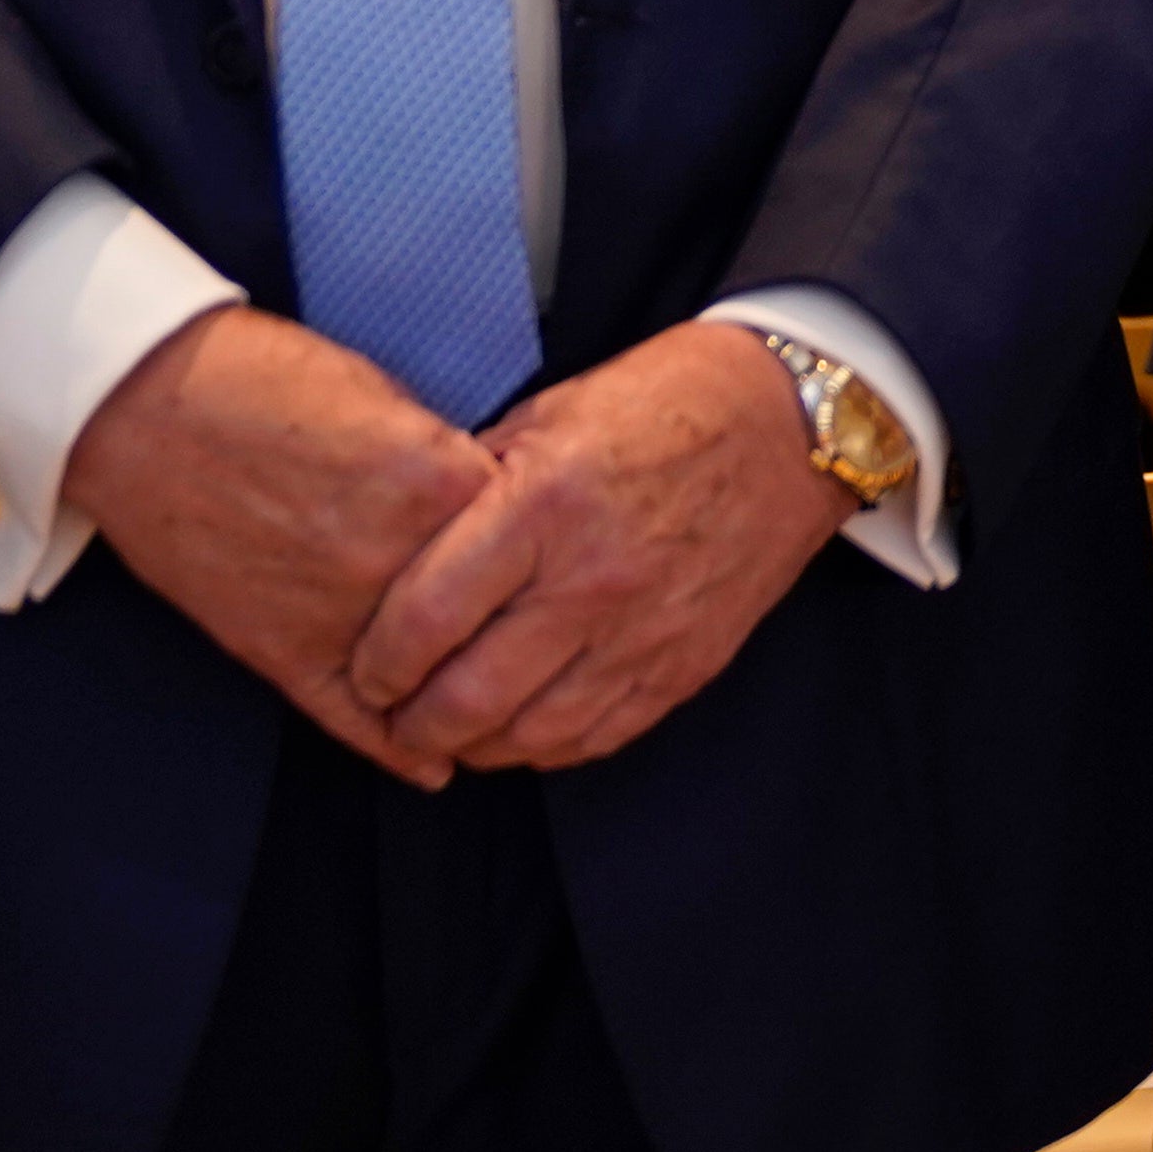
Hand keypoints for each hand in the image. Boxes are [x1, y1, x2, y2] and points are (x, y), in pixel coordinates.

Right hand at [67, 308, 497, 786]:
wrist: (144, 407)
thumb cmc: (262, 384)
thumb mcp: (384, 395)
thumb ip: (447, 459)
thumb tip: (496, 505)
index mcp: (435, 482)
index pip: (533, 539)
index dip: (542, 549)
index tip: (551, 556)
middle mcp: (397, 556)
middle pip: (496, 613)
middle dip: (515, 622)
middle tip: (538, 633)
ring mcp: (338, 612)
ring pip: (434, 677)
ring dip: (466, 693)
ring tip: (499, 705)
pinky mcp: (281, 650)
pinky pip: (355, 717)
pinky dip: (396, 747)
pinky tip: (434, 763)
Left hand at [346, 323, 855, 773]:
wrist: (790, 425)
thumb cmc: (664, 405)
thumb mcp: (550, 415)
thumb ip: (475, 485)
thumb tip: (404, 544)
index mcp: (544, 506)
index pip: (426, 617)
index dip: (376, 663)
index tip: (362, 669)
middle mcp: (592, 579)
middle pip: (468, 697)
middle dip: (410, 722)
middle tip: (390, 715)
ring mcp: (643, 631)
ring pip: (528, 733)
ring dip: (473, 744)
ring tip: (450, 728)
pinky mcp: (684, 663)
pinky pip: (596, 737)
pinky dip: (544, 746)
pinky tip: (520, 728)